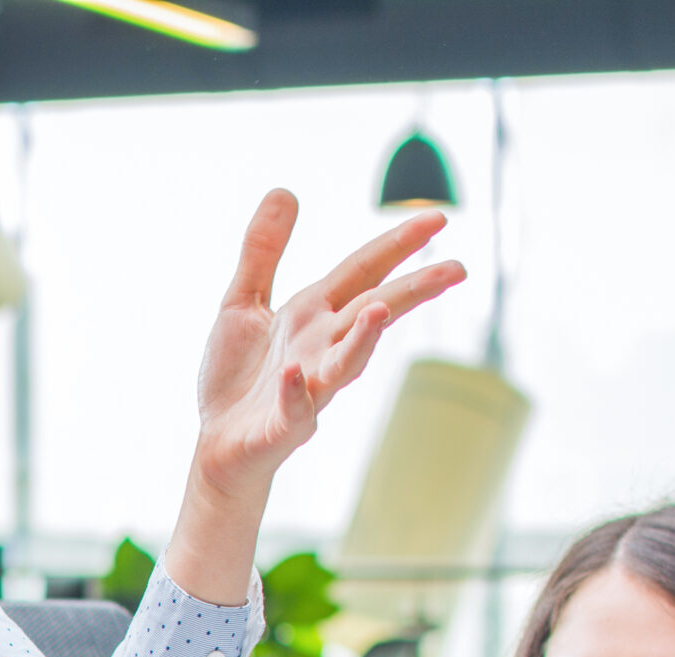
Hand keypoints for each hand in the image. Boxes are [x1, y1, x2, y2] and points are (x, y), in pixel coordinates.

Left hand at [188, 190, 466, 501]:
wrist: (217, 447)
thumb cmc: (236, 378)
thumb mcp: (242, 301)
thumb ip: (263, 251)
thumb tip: (285, 190)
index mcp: (312, 314)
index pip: (363, 271)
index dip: (398, 244)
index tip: (439, 219)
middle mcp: (318, 348)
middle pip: (371, 312)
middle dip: (412, 291)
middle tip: (458, 270)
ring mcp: (305, 388)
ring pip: (344, 363)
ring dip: (364, 339)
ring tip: (383, 310)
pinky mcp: (281, 426)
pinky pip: (293, 410)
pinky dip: (294, 393)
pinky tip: (292, 374)